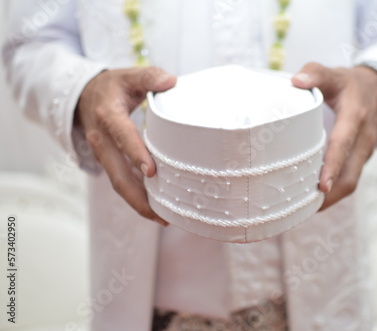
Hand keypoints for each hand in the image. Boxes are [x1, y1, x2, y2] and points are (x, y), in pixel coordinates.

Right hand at [76, 67, 176, 225]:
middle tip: (161, 213)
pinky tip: (155, 207)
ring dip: (138, 203)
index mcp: (108, 116)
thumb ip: (149, 76)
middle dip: (138, 197)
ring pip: (118, 184)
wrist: (83, 95)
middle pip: (117, 175)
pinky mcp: (107, 162)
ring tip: (163, 217)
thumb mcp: (128, 75)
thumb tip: (171, 81)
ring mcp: (103, 154)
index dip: (135, 154)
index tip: (152, 171)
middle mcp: (102, 140)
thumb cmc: (111, 86)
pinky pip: (120, 182)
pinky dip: (136, 197)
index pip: (122, 136)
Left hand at [292, 63, 376, 209]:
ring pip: (350, 182)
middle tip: (304, 208)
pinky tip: (313, 199)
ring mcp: (364, 153)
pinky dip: (334, 192)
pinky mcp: (360, 160)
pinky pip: (349, 180)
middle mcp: (363, 139)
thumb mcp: (335, 74)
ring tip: (304, 209)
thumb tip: (295, 82)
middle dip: (330, 195)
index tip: (321, 186)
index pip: (344, 145)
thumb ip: (315, 73)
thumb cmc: (351, 84)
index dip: (333, 165)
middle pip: (350, 175)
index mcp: (355, 117)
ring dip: (331, 199)